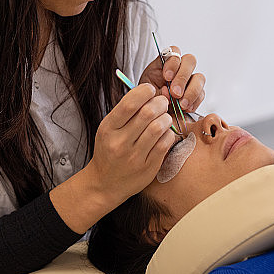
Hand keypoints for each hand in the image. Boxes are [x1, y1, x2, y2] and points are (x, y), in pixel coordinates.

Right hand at [87, 83, 177, 203]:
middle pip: (147, 113)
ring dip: (166, 118)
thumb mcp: (108, 129)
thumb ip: (125, 112)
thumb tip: (149, 91)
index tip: (150, 90)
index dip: (144, 91)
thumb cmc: (109, 151)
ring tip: (164, 117)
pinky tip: (164, 133)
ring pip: (159, 127)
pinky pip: (165, 143)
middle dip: (160, 103)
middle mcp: (120, 142)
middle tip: (162, 103)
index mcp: (108, 128)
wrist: (104, 184)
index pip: (129, 103)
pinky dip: (169, 134)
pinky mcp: (148, 167)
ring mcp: (134, 157)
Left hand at [138, 45, 204, 112]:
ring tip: (182, 105)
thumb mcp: (146, 91)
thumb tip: (168, 93)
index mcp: (165, 61)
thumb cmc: (148, 97)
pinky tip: (186, 108)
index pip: (174, 52)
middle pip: (190, 61)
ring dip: (192, 91)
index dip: (172, 64)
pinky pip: (201, 94)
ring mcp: (190, 79)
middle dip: (183, 77)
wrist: (152, 112)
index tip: (167, 77)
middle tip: (175, 93)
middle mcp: (180, 67)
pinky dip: (195, 102)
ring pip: (199, 78)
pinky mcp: (197, 93)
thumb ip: (157, 90)